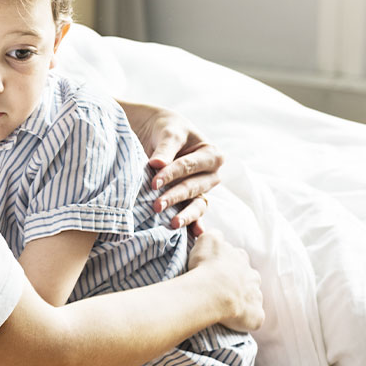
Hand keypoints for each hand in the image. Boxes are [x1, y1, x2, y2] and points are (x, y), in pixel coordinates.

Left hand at [120, 101, 223, 233]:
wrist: (159, 133)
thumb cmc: (167, 130)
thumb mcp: (168, 133)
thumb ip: (165, 149)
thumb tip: (157, 164)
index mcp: (211, 154)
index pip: (190, 166)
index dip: (172, 174)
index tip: (154, 181)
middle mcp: (211, 174)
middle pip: (193, 187)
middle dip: (175, 196)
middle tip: (156, 205)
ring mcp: (203, 190)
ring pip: (197, 204)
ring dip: (185, 214)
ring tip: (172, 224)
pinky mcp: (193, 202)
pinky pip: (195, 214)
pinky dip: (194, 225)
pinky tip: (193, 235)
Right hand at [186, 230, 262, 331]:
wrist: (212, 291)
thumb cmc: (207, 266)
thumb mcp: (208, 240)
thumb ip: (214, 235)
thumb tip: (217, 236)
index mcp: (240, 258)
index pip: (237, 258)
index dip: (227, 264)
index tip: (217, 270)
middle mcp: (252, 276)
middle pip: (249, 278)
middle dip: (239, 282)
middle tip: (221, 289)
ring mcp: (256, 296)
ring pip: (252, 297)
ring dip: (243, 300)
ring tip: (226, 306)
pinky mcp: (256, 315)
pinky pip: (254, 318)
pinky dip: (247, 319)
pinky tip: (234, 320)